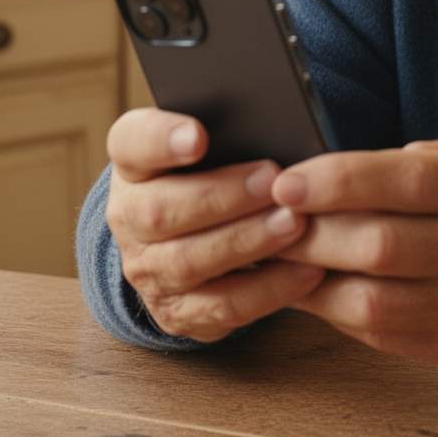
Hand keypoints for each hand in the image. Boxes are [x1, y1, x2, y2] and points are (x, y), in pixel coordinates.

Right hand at [103, 107, 324, 340]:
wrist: (194, 237)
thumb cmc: (216, 175)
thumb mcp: (216, 146)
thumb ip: (234, 132)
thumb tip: (281, 123)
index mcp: (135, 164)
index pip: (132, 143)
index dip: (162, 140)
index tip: (198, 135)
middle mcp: (130, 218)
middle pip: (161, 211)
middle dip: (222, 197)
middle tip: (273, 182)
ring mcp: (148, 270)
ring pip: (189, 262)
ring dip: (247, 242)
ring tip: (295, 223)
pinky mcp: (178, 313)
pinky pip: (222, 306)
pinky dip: (268, 289)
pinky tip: (307, 269)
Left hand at [271, 137, 437, 374]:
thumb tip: (359, 168)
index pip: (402, 181)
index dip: (335, 180)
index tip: (290, 178)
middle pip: (377, 244)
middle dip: (311, 231)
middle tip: (272, 218)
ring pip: (372, 299)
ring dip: (316, 280)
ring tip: (288, 258)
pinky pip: (388, 335)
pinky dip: (344, 314)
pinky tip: (327, 292)